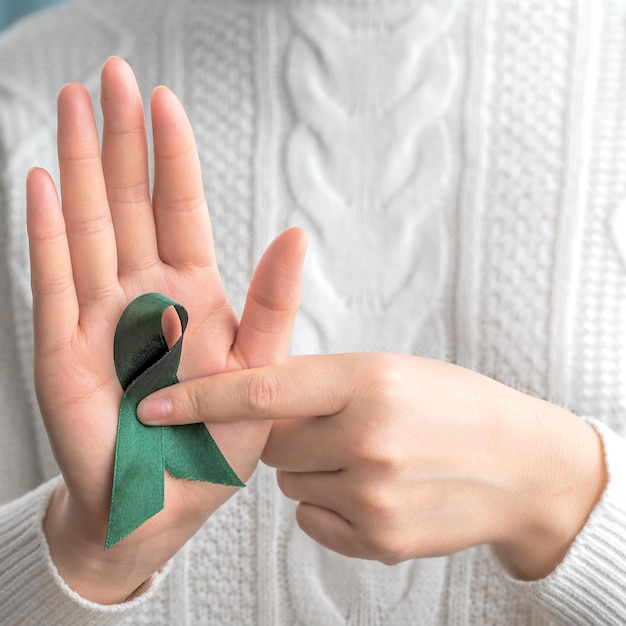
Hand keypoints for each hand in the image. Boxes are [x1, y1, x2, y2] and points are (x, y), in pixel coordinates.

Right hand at [27, 57, 305, 602]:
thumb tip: (294, 233)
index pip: (181, 209)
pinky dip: (44, 229)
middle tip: (112, 76)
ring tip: (72, 105)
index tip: (165, 100)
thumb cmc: (213, 445)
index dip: (173, 155)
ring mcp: (99, 313)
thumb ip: (272, 304)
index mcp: (195, 295)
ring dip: (78, 165)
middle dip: (121, 139)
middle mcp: (144, 293)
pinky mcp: (62, 344)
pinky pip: (51, 276)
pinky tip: (39, 181)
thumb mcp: (259, 371)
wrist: (162, 503)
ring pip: (88, 224)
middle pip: (131, 201)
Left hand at [138, 353, 606, 579]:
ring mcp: (373, 495)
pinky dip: (330, 504)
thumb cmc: (452, 403)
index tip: (153, 404)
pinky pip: (313, 519)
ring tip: (365, 456)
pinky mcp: (379, 540)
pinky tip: (373, 489)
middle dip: (285, 435)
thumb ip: (320, 383)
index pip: (260, 391)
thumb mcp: (391, 368)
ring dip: (312, 469)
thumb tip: (254, 403)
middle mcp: (366, 439)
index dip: (200, 397)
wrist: (517, 463)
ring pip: (290, 483)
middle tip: (330, 425)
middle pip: (270, 444)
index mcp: (365, 380)